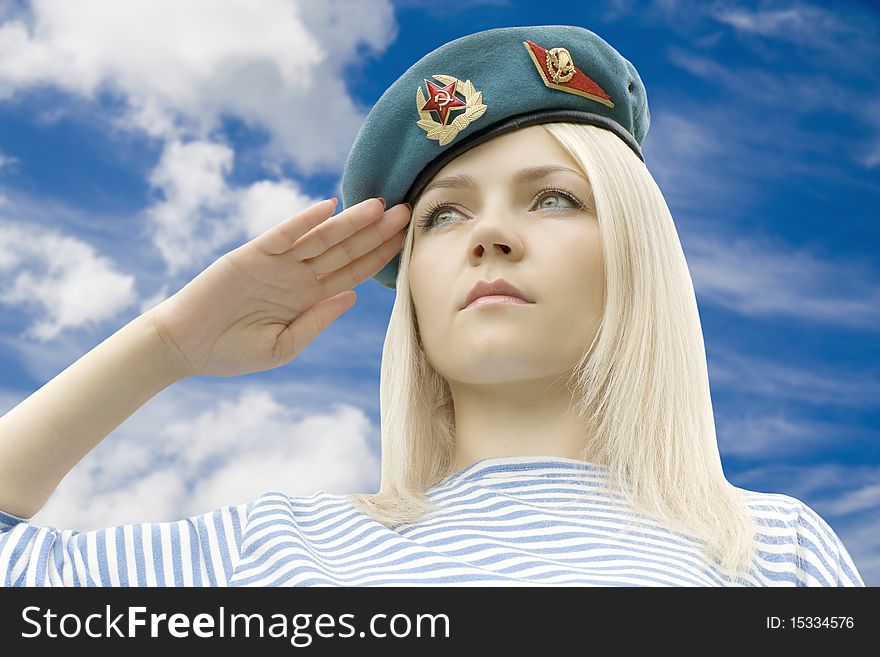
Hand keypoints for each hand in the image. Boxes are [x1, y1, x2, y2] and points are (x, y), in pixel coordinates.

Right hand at [145, 197, 408, 377]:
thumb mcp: (283, 347)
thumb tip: (352, 295)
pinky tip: (328, 208)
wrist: (184, 347)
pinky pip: (282, 235)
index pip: (353, 272)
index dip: (380, 256)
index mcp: (310, 298)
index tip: (408, 240)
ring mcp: (276, 263)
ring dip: (350, 222)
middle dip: (376, 232)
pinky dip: (303, 222)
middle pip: (345, 250)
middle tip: (407, 211)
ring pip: (321, 238)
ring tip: (379, 206)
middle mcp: (298, 276)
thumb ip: (317, 320)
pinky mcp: (250, 255)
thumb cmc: (232, 353)